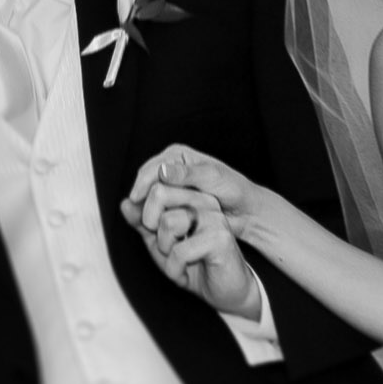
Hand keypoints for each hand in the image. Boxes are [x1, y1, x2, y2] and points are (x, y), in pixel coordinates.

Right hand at [125, 144, 258, 230]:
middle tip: (145, 219)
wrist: (244, 209)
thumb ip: (188, 174)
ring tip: (151, 225)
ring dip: (148, 211)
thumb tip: (163, 170)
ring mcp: (170, 186)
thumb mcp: (212, 178)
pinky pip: (157, 210)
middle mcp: (170, 167)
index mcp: (177, 155)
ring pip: (149, 199)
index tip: (137, 201)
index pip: (150, 169)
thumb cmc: (233, 190)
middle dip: (143, 200)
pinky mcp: (173, 202)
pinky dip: (155, 217)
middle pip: (145, 184)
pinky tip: (157, 228)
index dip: (142, 185)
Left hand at [133, 188, 262, 316]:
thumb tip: (125, 203)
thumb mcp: (161, 243)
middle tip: (164, 245)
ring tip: (178, 261)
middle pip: (159, 193)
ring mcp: (214, 218)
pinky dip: (175, 270)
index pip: (155, 186)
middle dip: (151, 225)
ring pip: (168, 221)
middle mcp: (204, 201)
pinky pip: (180, 250)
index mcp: (191, 197)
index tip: (152, 233)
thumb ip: (143, 223)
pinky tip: (185, 275)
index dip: (143, 212)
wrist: (226, 291)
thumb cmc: (195, 265)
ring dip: (165, 249)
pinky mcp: (220, 238)